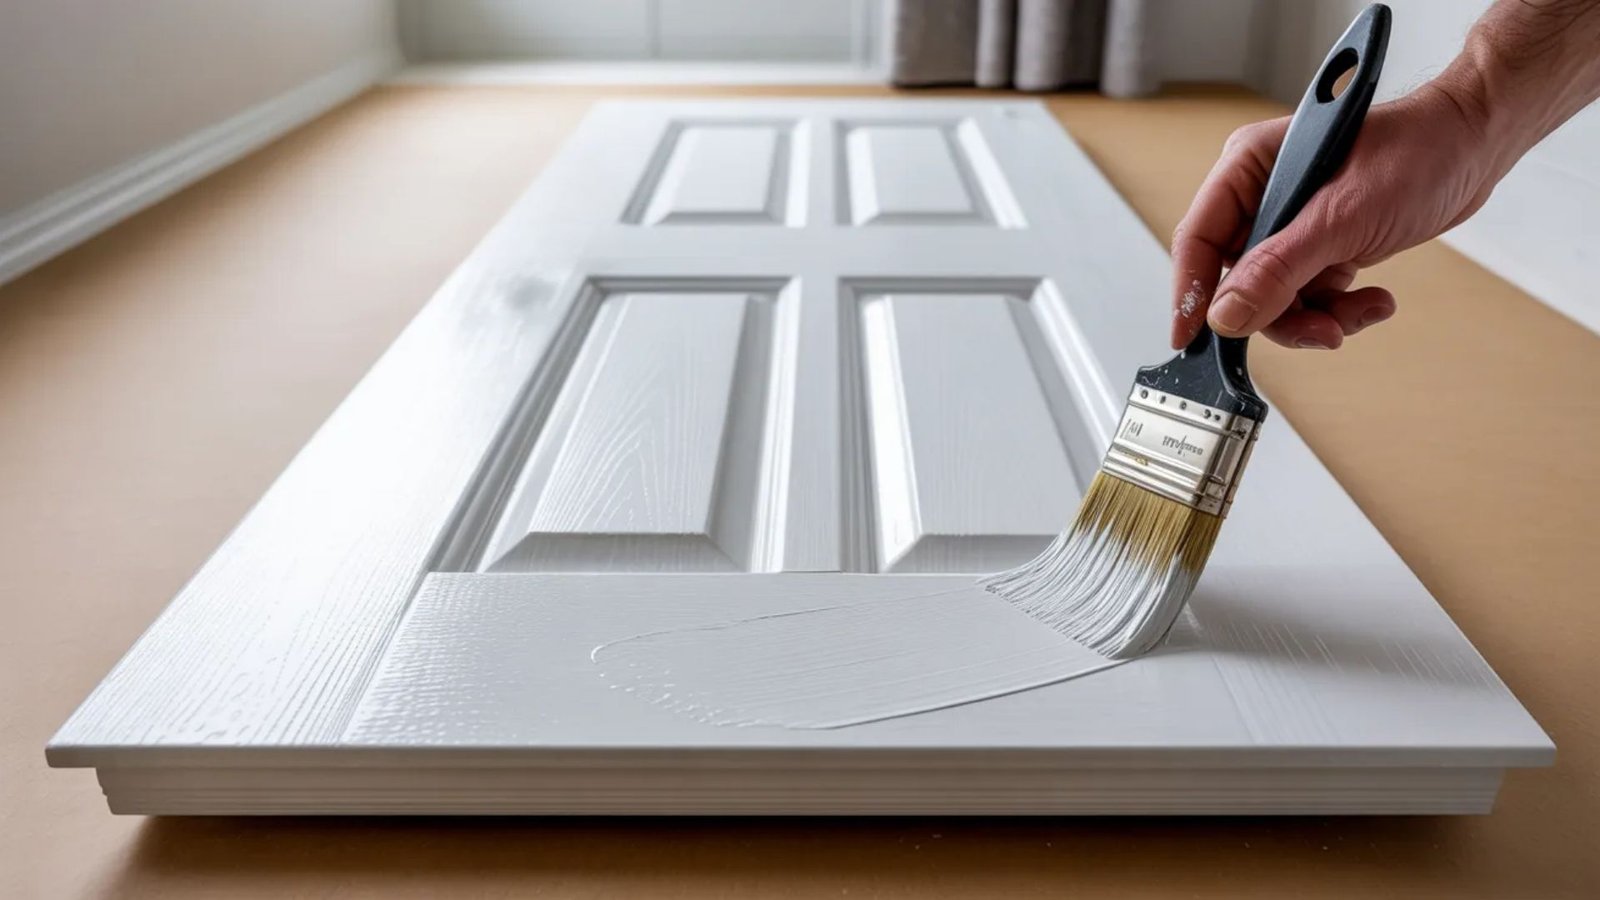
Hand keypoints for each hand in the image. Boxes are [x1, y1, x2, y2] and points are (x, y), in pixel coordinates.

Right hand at [1169, 80, 1499, 349]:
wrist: (1475, 145)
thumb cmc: (1417, 151)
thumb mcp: (1343, 216)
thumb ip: (1279, 269)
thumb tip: (1226, 315)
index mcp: (1249, 169)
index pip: (1199, 241)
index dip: (1191, 292)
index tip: (1187, 338)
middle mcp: (1263, 197)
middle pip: (1239, 279)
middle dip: (1278, 314)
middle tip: (1319, 331)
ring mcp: (1292, 224)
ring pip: (1275, 296)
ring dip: (1315, 318)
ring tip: (1358, 314)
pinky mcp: (1321, 245)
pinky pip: (1310, 296)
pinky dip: (1339, 309)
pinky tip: (1374, 301)